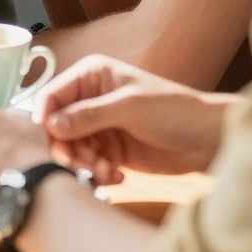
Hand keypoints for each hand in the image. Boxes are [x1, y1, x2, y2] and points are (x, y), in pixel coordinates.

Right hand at [34, 56, 229, 183]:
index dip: (44, 118)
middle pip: (57, 127)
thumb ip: (88, 115)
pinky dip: (97, 172)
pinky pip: (88, 163)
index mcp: (91, 75)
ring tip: (105, 171)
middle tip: (81, 165)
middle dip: (67, 148)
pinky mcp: (109, 150)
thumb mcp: (128, 108)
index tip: (46, 142)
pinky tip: (117, 176)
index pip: (52, 95)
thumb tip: (50, 125)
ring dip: (84, 164)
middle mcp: (90, 98)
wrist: (207, 139)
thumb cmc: (173, 110)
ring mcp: (99, 126)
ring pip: (71, 149)